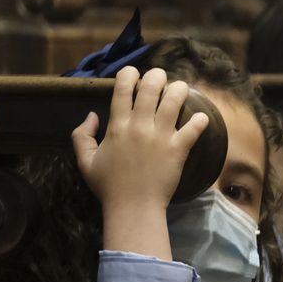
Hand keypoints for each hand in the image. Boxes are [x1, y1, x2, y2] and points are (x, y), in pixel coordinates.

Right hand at [71, 66, 208, 258]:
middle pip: (151, 88)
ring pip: (174, 102)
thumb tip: (91, 115)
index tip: (134, 73)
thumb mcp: (85, 161)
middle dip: (157, 76)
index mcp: (117, 126)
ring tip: (180, 88)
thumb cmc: (109, 186)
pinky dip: (199, 121)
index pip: (123, 90)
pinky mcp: (178, 150)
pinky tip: (201, 117)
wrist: (133, 208)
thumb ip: (81, 136)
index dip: (129, 74)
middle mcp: (140, 127)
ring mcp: (161, 137)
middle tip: (161, 77)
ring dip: (179, 90)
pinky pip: (193, 129)